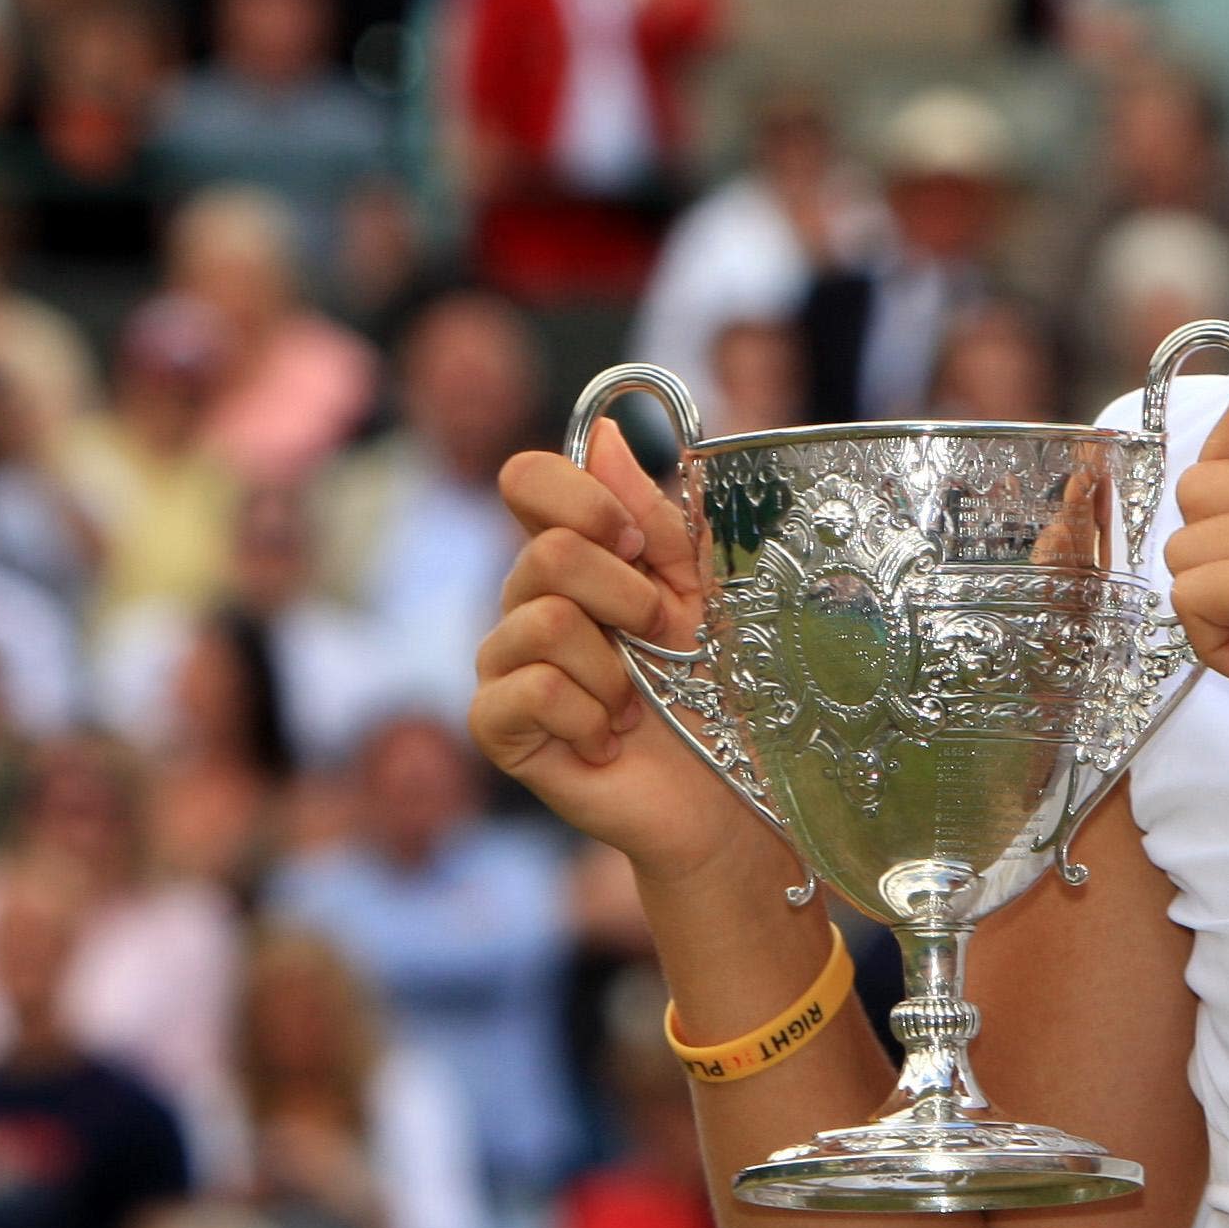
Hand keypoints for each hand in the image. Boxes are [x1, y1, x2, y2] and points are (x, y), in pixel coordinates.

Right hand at [470, 420, 777, 889]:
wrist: (727, 794)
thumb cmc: (720, 689)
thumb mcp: (703, 590)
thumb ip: (656, 517)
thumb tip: (603, 432)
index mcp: (576, 558)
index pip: (528, 481)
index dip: (578, 497)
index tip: (636, 541)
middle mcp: (529, 603)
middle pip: (546, 553)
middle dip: (626, 596)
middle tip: (663, 640)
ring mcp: (507, 665)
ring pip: (540, 622)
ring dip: (614, 668)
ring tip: (639, 703)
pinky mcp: (501, 728)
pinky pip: (522, 692)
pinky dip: (585, 716)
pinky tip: (609, 741)